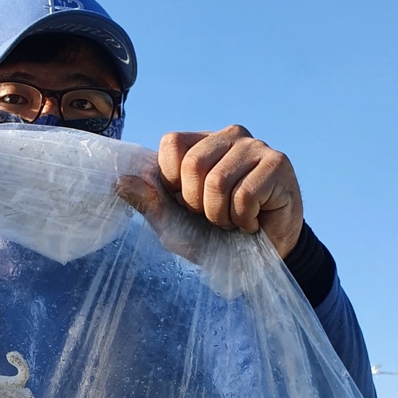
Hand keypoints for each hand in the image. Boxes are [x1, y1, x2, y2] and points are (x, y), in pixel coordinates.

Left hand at [153, 126, 302, 258]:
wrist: (258, 261)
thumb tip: (119, 182)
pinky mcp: (277, 164)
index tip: (188, 204)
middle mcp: (228, 137)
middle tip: (214, 216)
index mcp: (201, 143)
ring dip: (221, 216)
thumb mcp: (174, 223)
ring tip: (233, 221)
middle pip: (193, 164)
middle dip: (197, 205)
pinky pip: (245, 195)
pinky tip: (253, 222)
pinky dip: (243, 220)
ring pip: (219, 181)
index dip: (173, 183)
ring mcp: (255, 147)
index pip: (171, 143)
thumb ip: (149, 201)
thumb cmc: (215, 237)